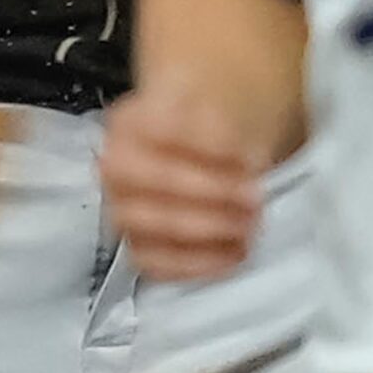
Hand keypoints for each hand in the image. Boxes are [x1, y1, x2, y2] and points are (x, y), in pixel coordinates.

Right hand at [101, 82, 266, 282]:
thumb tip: (249, 161)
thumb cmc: (208, 131)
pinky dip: (200, 262)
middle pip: (159, 181)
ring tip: (247, 223)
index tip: (253, 158)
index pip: (166, 131)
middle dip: (213, 191)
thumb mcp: (223, 108)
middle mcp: (118, 168)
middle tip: (253, 195)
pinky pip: (160, 264)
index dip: (214, 147)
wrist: (201, 150)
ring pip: (156, 226)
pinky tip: (233, 251)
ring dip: (210, 227)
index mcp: (132, 121)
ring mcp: (124, 211)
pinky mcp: (140, 248)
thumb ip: (232, 129)